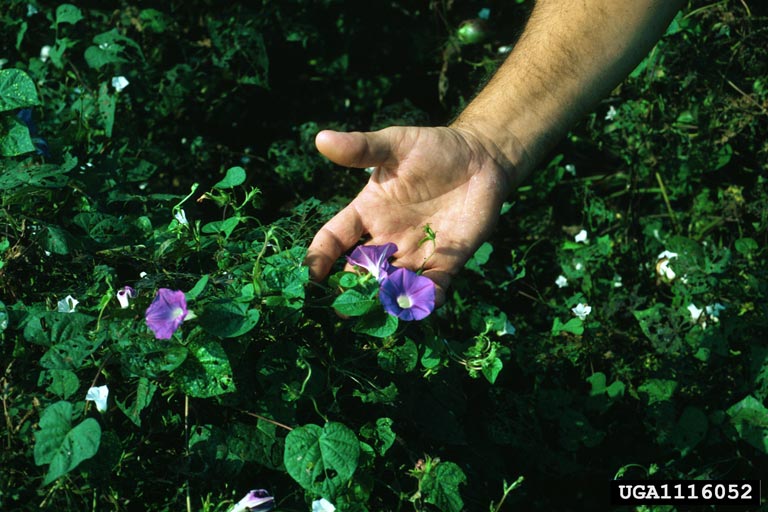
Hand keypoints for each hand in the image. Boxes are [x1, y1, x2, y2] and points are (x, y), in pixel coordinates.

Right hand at [305, 126, 513, 305]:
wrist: (481, 158)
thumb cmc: (433, 148)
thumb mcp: (395, 144)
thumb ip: (361, 148)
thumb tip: (321, 139)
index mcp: (368, 212)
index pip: (334, 239)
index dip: (320, 257)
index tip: (309, 277)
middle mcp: (387, 238)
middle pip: (360, 271)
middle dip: (350, 290)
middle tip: (342, 309)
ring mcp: (416, 252)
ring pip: (393, 285)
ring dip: (385, 301)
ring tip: (379, 315)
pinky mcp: (446, 261)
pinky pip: (432, 287)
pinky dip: (427, 299)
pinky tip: (423, 307)